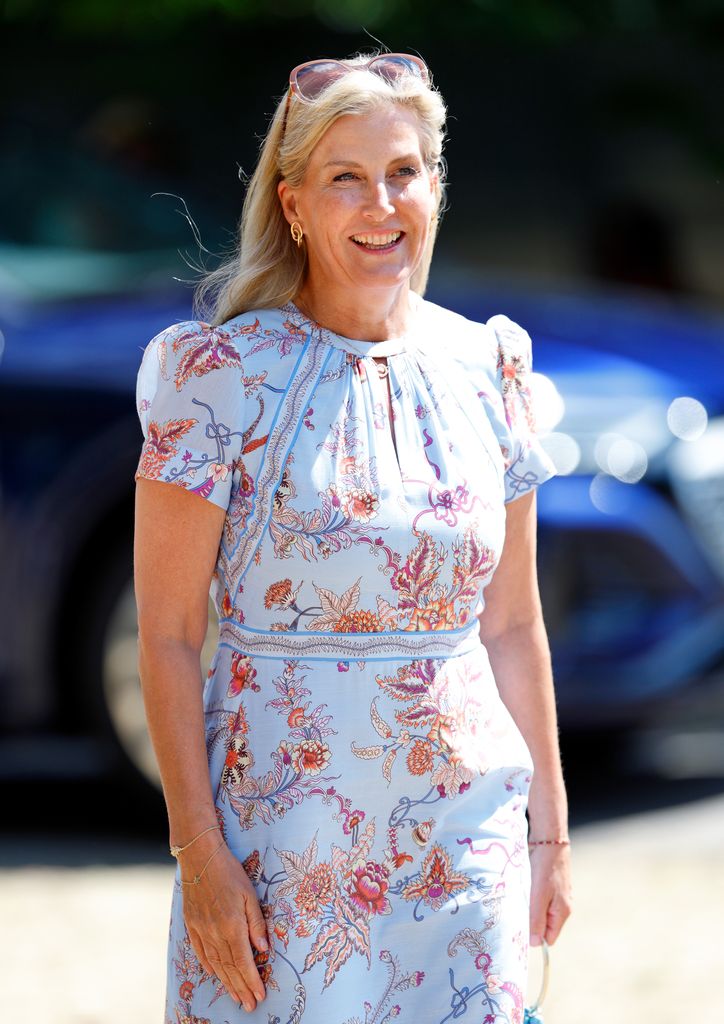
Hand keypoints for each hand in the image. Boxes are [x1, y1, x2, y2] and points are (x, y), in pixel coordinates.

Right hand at [180, 836, 268, 1012]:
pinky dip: (209, 967)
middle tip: (250, 1005)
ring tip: (236, 997)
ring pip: (215, 964)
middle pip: (229, 968)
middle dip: (241, 988)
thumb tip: (263, 949)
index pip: (243, 962)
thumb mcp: (250, 894)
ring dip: (226, 983)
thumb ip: (256, 923)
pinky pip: (200, 952)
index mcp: (232, 926)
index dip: (252, 980)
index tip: (260, 995)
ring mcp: (200, 930)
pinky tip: (215, 975)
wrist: (200, 858)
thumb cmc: (230, 872)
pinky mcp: (191, 925)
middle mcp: (214, 933)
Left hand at [529, 843, 572, 945]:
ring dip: (528, 909)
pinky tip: (523, 890)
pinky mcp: (549, 887)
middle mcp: (561, 907)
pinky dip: (529, 898)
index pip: (549, 938)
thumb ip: (537, 919)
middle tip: (518, 911)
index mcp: (562, 912)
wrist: (548, 841)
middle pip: (543, 926)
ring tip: (520, 898)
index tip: (521, 928)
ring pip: (539, 912)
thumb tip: (535, 943)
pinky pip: (538, 901)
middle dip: (531, 921)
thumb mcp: (539, 895)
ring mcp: (556, 897)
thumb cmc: (545, 868)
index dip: (535, 936)